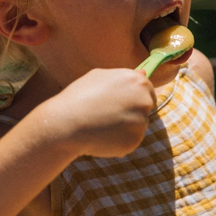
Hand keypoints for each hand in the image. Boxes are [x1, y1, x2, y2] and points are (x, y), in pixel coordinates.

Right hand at [41, 68, 155, 158]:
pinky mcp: (135, 140)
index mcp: (137, 81)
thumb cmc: (80, 97)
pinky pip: (130, 141)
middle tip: (109, 115)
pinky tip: (103, 137)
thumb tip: (143, 73)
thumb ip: (124, 76)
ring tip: (102, 125)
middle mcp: (143, 100)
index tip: (121, 102)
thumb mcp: (99, 76)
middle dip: (132, 111)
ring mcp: (141, 122)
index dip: (134, 97)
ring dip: (124, 127)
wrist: (67, 123)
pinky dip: (119, 141)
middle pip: (146, 107)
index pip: (148, 90)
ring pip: (137, 126)